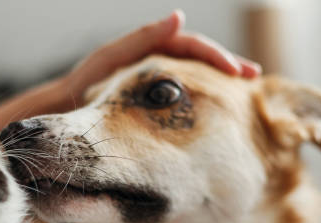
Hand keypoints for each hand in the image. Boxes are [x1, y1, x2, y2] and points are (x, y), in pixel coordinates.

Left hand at [64, 9, 260, 105]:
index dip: (217, 55)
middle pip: (199, 57)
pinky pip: (184, 91)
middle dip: (228, 64)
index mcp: (150, 46)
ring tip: (246, 90)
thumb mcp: (110, 59)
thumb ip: (142, 38)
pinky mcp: (152, 97)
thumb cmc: (84, 84)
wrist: (66, 108)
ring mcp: (156, 78)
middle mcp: (156, 58)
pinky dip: (203, 93)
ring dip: (220, 78)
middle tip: (254, 77)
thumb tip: (179, 16)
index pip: (191, 45)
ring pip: (196, 73)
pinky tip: (216, 104)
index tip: (238, 72)